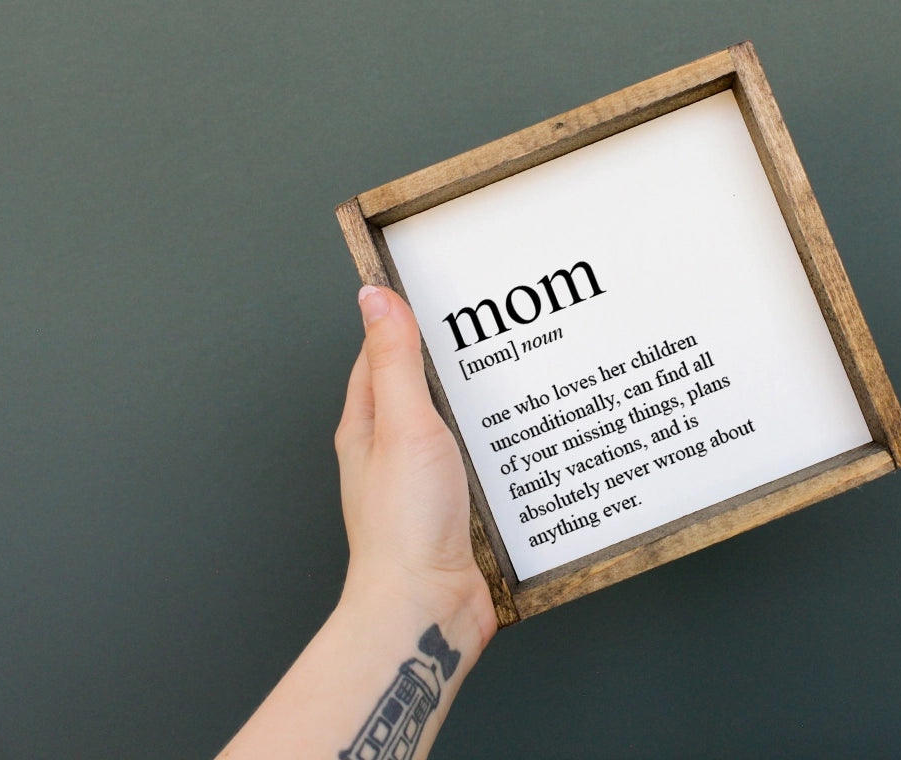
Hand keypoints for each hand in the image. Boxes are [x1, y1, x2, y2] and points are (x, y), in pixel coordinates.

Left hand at [334, 285, 495, 641]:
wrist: (428, 607)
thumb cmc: (404, 528)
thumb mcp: (402, 425)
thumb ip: (394, 361)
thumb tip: (374, 298)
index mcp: (368, 426)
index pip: (381, 355)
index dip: (406, 321)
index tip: (438, 294)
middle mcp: (395, 452)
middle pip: (426, 390)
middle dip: (459, 362)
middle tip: (496, 331)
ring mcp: (428, 483)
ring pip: (460, 429)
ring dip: (488, 408)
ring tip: (525, 378)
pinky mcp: (461, 510)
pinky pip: (485, 466)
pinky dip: (507, 449)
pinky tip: (532, 442)